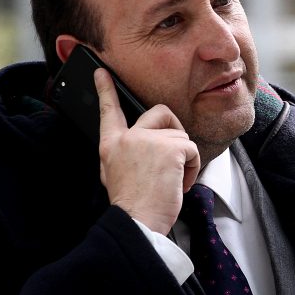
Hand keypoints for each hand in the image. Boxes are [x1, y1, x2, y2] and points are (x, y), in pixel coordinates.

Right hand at [94, 68, 199, 233]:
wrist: (137, 222)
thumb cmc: (132, 204)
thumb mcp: (114, 175)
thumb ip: (126, 153)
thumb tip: (143, 144)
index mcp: (111, 145)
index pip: (108, 111)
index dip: (105, 90)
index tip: (101, 72)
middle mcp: (128, 138)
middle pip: (160, 112)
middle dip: (175, 129)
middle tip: (176, 155)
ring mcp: (149, 141)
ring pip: (181, 137)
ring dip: (185, 160)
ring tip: (173, 182)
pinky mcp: (171, 149)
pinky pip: (192, 149)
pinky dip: (193, 168)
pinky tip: (180, 184)